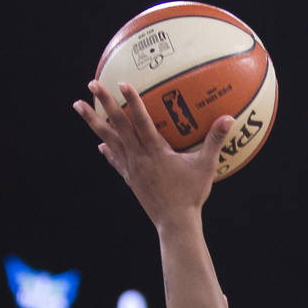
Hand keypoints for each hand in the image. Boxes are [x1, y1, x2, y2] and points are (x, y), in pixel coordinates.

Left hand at [73, 80, 232, 231]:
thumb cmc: (192, 195)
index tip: (121, 83)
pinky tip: (101, 143)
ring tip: (78, 106)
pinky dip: (108, 150)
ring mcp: (132, 169)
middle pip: (117, 126)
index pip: (141, 122)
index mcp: (156, 153)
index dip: (131, 102)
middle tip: (91, 84)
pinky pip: (116, 161)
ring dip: (94, 122)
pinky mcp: (130, 180)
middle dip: (103, 104)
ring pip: (109, 140)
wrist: (175, 224)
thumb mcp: (206, 167)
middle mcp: (139, 158)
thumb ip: (214, 140)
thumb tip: (229, 118)